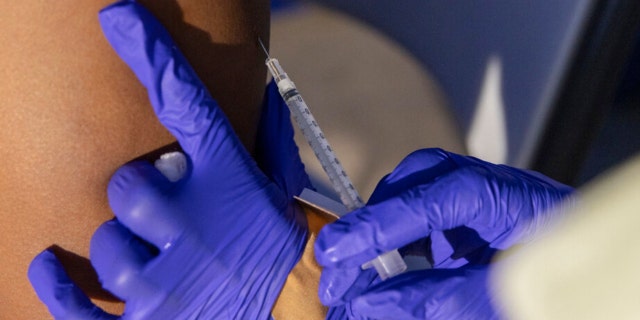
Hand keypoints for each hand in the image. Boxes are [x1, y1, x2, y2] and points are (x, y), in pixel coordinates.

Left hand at [28, 1, 309, 318]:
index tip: (118, 16)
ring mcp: (173, 283)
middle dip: (138, 195)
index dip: (151, 54)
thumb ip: (260, 136)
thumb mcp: (275, 184)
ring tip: (156, 254)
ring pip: (108, 246)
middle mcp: (199, 228)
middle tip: (161, 208)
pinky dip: (58, 289)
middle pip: (127, 187)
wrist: (294, 311)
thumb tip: (255, 86)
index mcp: (232, 183)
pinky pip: (82, 310)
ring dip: (125, 246)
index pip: (187, 103)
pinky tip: (45, 268)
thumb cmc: (278, 240)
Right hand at [315, 148, 573, 318]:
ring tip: (353, 267)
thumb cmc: (560, 294)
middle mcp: (493, 186)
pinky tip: (387, 266)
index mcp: (510, 199)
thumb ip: (430, 301)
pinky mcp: (476, 219)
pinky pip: (428, 217)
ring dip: (382, 229)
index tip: (336, 253)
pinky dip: (401, 239)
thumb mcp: (493, 303)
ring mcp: (484, 198)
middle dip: (372, 221)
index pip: (432, 200)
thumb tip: (365, 303)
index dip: (379, 225)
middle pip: (418, 181)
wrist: (602, 284)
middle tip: (334, 263)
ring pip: (418, 194)